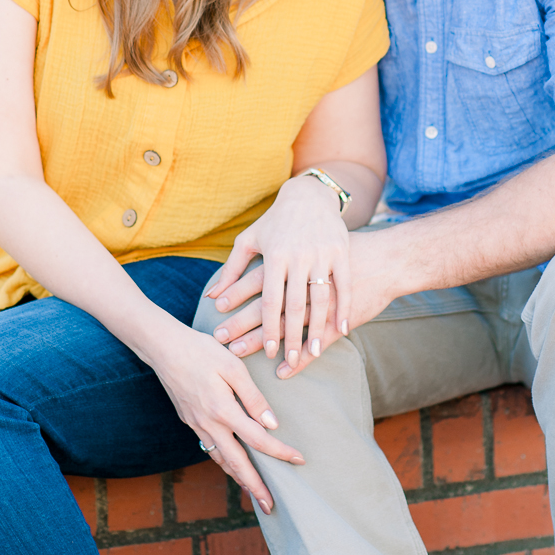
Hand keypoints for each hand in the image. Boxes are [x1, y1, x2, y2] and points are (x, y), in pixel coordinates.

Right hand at [147, 320, 304, 511]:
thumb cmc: (202, 350)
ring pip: (221, 460)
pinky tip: (231, 463)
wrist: (164, 347)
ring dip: (238, 478)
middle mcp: (209, 424)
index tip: (298, 460)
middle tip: (270, 506)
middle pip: (236, 464)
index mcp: (223, 410)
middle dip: (255, 487)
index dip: (280, 452)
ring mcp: (197, 425)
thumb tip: (271, 424)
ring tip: (253, 492)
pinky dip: (223, 462)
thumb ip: (253, 396)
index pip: (258, 439)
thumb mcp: (233, 366)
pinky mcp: (189, 420)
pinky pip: (210, 449)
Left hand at [211, 228, 394, 378]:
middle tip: (289, 359)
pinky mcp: (340, 251)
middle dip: (292, 335)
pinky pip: (342, 285)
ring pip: (320, 298)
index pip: (269, 299)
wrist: (310, 195)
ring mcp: (321, 253)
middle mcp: (298, 256)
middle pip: (294, 303)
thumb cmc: (275, 221)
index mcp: (274, 255)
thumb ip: (231, 270)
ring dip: (317, 327)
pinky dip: (342, 308)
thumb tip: (211, 298)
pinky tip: (342, 329)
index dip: (268, 328)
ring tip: (313, 350)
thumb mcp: (250, 240)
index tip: (266, 352)